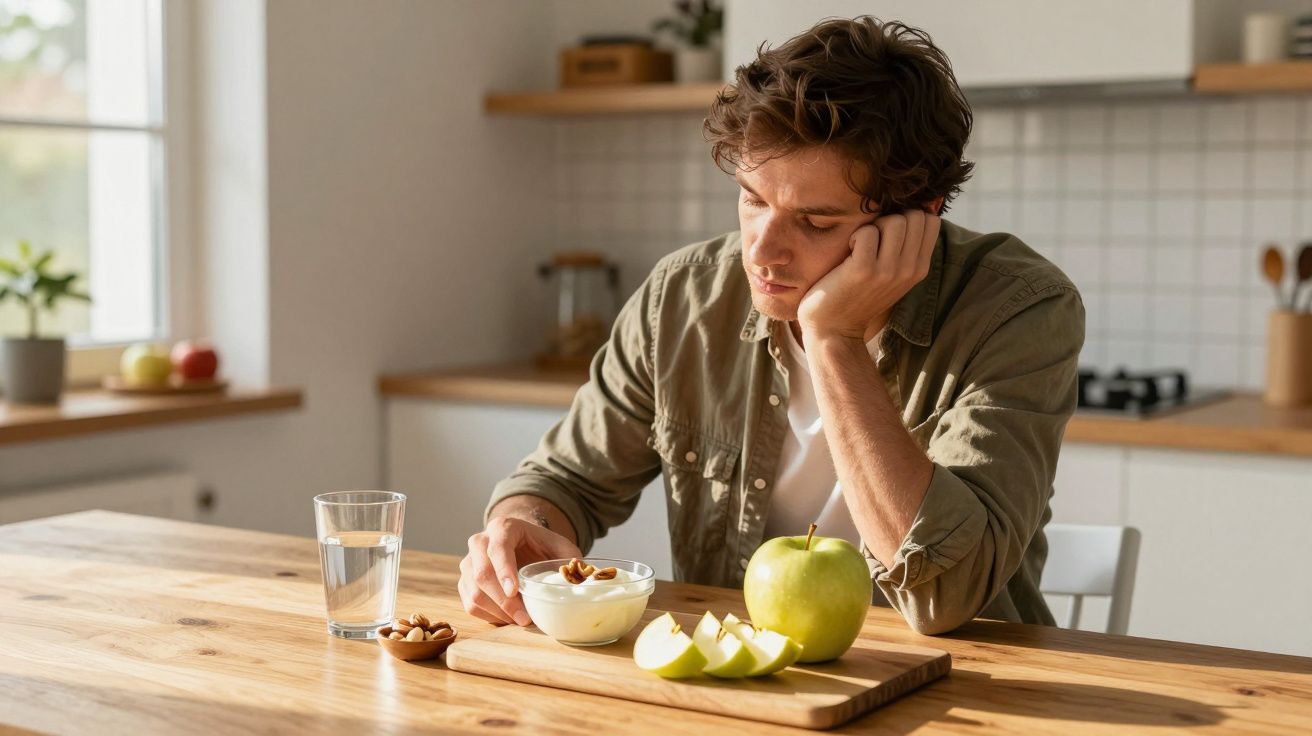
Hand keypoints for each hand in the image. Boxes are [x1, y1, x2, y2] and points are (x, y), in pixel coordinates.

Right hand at [459, 516, 581, 625]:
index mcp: (503, 527)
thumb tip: (584, 581)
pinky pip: (470, 605)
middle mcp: (479, 542)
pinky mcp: (464, 582)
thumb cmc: (543, 547)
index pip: (497, 548)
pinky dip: (490, 616)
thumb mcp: (561, 547)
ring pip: (473, 592)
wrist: (524, 545)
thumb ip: (571, 560)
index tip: (514, 591)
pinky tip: (509, 618)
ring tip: (521, 619)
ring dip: (498, 612)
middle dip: (503, 601)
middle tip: (525, 618)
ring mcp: (468, 562)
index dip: (504, 570)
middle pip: (481, 574)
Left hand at [797, 209, 940, 340]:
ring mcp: (888, 271)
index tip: (889, 233)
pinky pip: (867, 231)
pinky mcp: (864, 270)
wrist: (834, 329)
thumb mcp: (893, 274)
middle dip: (890, 218)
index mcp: (920, 268)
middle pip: (913, 216)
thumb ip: (906, 248)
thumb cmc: (859, 294)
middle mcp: (909, 270)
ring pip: (894, 220)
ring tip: (861, 246)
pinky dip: (854, 235)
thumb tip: (916, 208)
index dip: (909, 217)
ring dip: (873, 226)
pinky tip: (848, 252)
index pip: (931, 220)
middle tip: (873, 239)